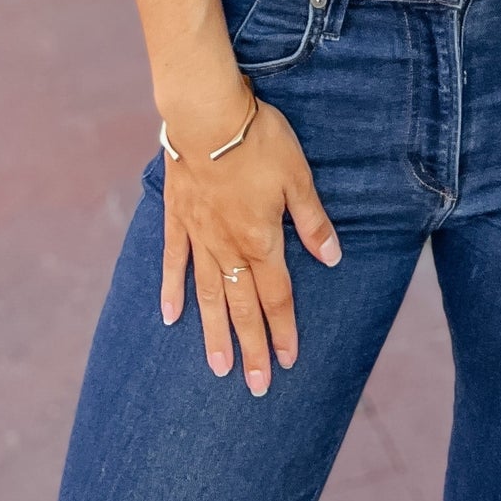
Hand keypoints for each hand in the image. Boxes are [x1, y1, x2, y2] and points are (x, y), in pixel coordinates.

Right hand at [157, 84, 341, 396]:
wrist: (206, 114)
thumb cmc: (257, 141)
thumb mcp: (297, 177)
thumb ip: (312, 221)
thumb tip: (331, 259)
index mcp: (261, 240)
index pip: (277, 296)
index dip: (284, 330)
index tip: (288, 362)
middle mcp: (228, 247)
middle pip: (242, 307)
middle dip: (251, 348)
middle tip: (255, 386)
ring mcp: (199, 235)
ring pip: (208, 295)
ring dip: (214, 333)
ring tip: (218, 368)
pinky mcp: (177, 217)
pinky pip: (173, 261)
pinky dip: (171, 290)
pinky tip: (169, 316)